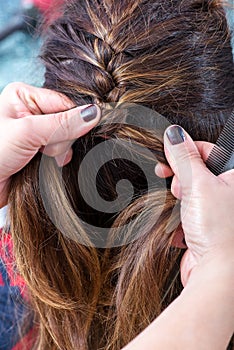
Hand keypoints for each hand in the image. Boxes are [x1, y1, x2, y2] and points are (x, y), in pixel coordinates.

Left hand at [0, 82, 100, 206]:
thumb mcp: (27, 133)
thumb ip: (62, 124)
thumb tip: (93, 114)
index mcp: (24, 96)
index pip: (64, 103)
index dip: (74, 119)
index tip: (79, 133)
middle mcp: (30, 112)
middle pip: (67, 121)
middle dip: (61, 139)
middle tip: (44, 149)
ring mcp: (35, 132)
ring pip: (67, 139)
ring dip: (59, 152)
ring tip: (41, 158)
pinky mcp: (38, 151)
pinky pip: (61, 152)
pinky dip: (57, 161)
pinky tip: (45, 165)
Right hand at [155, 125, 233, 285]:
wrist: (218, 276)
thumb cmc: (219, 230)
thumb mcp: (198, 184)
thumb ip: (184, 157)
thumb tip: (174, 133)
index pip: (208, 150)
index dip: (186, 153)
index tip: (168, 159)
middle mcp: (231, 193)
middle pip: (198, 173)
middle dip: (182, 181)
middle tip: (178, 189)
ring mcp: (220, 211)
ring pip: (190, 194)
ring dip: (179, 202)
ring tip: (182, 212)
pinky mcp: (208, 228)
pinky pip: (188, 214)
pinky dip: (181, 219)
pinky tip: (183, 229)